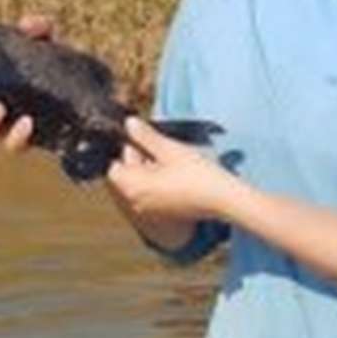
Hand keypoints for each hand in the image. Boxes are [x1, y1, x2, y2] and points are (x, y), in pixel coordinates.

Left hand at [105, 116, 240, 223]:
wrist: (222, 199)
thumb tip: (128, 123)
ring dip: (149, 172)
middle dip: (139, 161)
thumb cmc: (197, 175)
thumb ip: (145, 136)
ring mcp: (148, 210)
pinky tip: (176, 176)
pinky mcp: (161, 213)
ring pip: (139, 185)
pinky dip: (157, 184)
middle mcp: (136, 202)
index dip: (128, 151)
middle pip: (126, 177)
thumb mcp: (169, 149)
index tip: (145, 143)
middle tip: (162, 151)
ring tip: (171, 164)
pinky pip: (150, 195)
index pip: (114, 167)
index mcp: (133, 187)